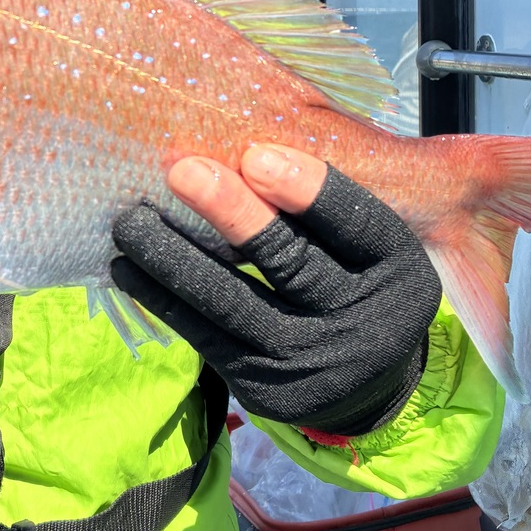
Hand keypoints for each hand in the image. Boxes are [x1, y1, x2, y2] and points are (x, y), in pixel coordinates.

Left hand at [111, 145, 440, 433]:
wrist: (366, 389)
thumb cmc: (356, 285)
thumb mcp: (370, 249)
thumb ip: (329, 204)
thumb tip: (242, 140)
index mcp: (402, 274)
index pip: (357, 223)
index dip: (307, 188)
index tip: (255, 154)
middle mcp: (366, 325)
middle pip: (291, 261)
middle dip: (232, 212)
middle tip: (182, 171)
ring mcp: (311, 363)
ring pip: (232, 301)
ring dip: (174, 256)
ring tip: (131, 219)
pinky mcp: (265, 390)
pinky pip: (204, 335)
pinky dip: (161, 297)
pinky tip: (128, 265)